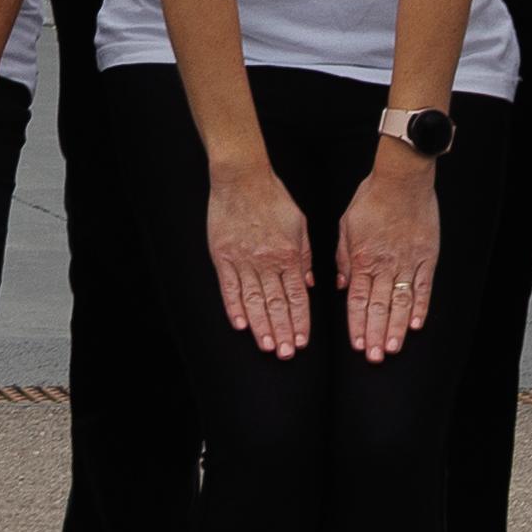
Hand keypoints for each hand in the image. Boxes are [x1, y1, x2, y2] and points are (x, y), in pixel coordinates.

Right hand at [208, 163, 315, 360]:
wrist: (242, 177)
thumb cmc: (273, 197)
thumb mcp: (299, 223)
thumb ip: (305, 255)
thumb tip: (309, 283)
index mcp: (289, 254)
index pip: (297, 296)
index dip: (300, 321)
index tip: (302, 340)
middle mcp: (267, 261)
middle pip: (276, 304)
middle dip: (283, 331)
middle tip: (286, 353)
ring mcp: (243, 260)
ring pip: (254, 301)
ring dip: (261, 327)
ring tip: (267, 346)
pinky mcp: (223, 256)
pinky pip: (230, 288)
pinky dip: (235, 308)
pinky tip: (240, 325)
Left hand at [339, 151, 441, 362]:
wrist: (403, 178)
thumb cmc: (372, 197)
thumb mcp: (346, 224)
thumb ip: (343, 256)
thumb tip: (341, 285)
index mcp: (362, 258)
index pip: (357, 299)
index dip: (356, 324)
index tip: (356, 344)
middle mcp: (385, 264)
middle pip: (378, 307)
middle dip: (374, 335)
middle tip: (373, 358)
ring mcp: (408, 262)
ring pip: (401, 303)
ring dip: (395, 329)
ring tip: (391, 349)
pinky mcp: (428, 257)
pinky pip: (424, 288)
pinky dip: (420, 308)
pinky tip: (415, 326)